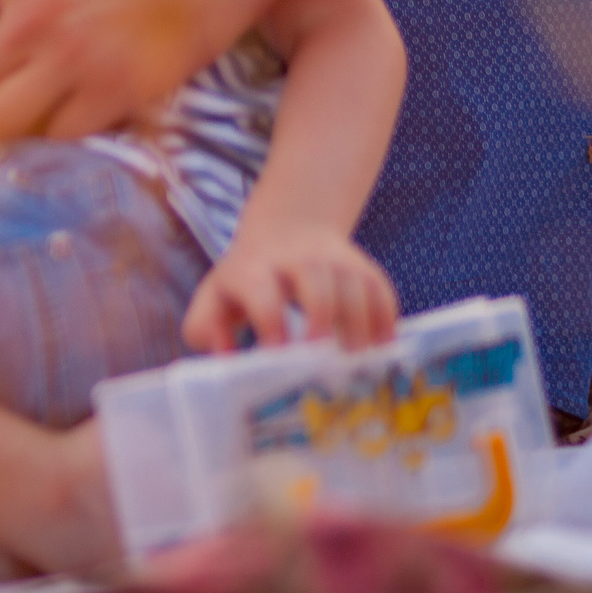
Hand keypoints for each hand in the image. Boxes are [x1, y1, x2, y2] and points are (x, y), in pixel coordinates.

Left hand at [184, 221, 397, 353]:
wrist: (286, 231)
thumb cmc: (247, 281)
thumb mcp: (216, 297)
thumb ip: (206, 327)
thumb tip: (223, 357)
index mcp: (253, 269)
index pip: (261, 290)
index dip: (270, 320)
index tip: (278, 353)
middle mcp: (296, 260)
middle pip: (314, 278)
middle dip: (321, 314)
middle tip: (323, 355)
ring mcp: (333, 260)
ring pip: (353, 283)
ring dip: (360, 323)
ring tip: (359, 362)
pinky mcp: (361, 266)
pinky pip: (381, 288)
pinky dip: (386, 318)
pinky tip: (383, 348)